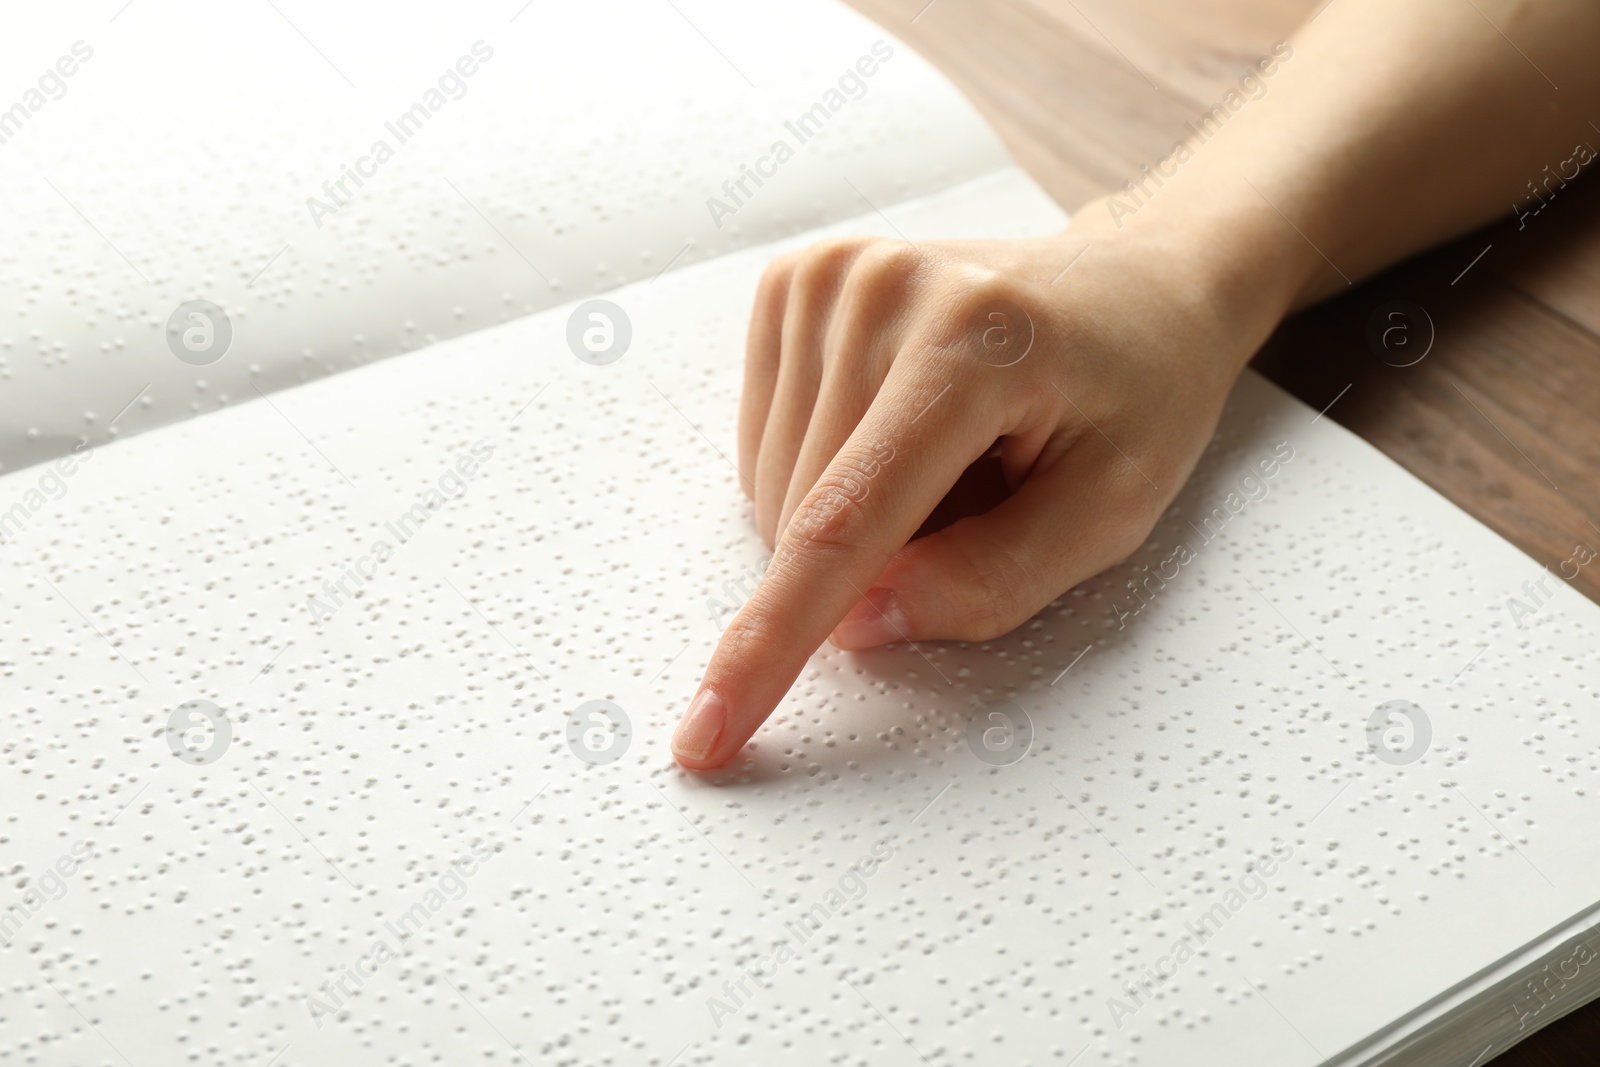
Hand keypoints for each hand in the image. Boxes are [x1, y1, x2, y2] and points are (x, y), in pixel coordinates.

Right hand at [670, 199, 1289, 768]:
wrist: (1132, 286)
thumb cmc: (1136, 397)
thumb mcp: (1111, 511)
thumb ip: (990, 582)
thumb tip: (854, 625)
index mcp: (972, 343)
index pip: (843, 523)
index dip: (769, 645)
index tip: (706, 736)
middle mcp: (880, 290)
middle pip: (802, 521)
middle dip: (877, 560)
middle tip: (983, 493)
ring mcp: (828, 275)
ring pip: (772, 494)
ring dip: (852, 517)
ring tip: (951, 451)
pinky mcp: (793, 283)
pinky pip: (762, 451)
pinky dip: (822, 474)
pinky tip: (897, 427)